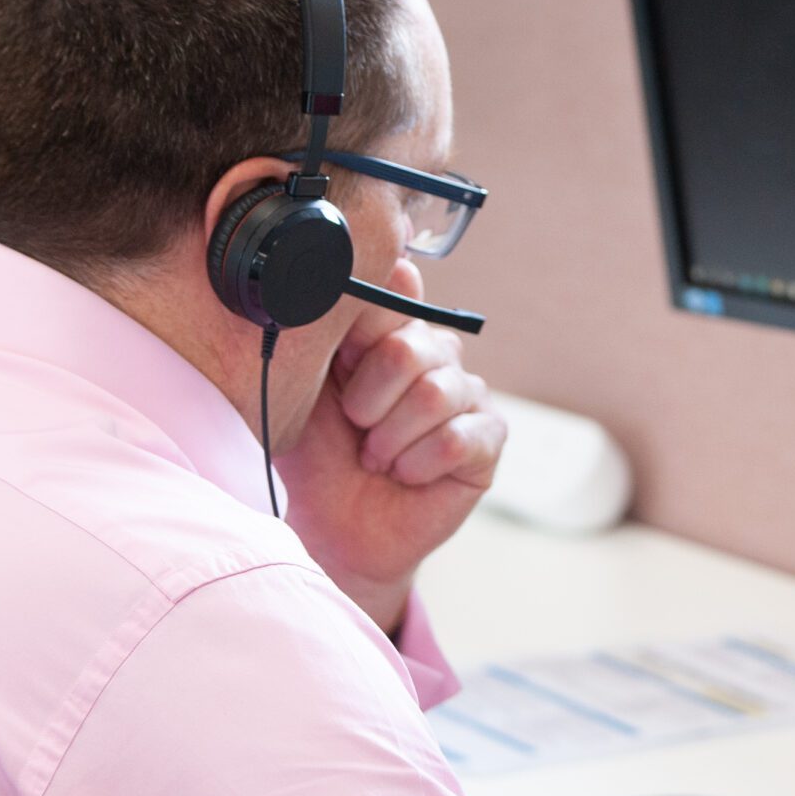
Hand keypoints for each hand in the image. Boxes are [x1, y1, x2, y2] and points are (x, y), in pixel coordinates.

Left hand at [276, 260, 506, 631]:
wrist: (332, 533)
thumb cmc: (316, 459)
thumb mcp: (306, 390)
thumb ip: (338, 328)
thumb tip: (393, 262)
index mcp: (390, 331)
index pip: (393, 296)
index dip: (357, 341)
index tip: (337, 372)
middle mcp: (436, 355)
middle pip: (410, 349)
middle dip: (368, 400)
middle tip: (356, 429)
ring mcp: (467, 397)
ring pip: (434, 395)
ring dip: (390, 439)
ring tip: (375, 459)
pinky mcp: (487, 442)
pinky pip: (457, 440)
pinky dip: (417, 465)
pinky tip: (406, 476)